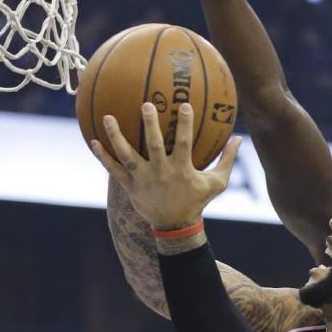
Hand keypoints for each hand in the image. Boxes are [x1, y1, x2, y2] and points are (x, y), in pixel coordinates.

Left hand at [91, 102, 240, 230]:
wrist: (175, 226)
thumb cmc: (196, 201)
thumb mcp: (216, 183)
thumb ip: (227, 161)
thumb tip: (239, 139)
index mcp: (181, 169)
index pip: (185, 143)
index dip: (185, 124)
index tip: (184, 104)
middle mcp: (161, 172)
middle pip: (154, 145)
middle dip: (150, 125)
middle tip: (146, 104)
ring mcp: (143, 179)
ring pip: (127, 155)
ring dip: (117, 137)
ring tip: (108, 118)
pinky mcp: (130, 187)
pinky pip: (114, 170)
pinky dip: (103, 157)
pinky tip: (92, 141)